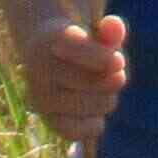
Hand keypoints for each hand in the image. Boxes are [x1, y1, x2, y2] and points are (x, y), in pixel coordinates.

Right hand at [0, 0, 122, 139]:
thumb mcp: (96, 33)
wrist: (51, 62)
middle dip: (115, 79)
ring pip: (96, 105)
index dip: (105, 58)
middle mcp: (39, 68)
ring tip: (101, 91)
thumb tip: (114, 26)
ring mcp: (40, 97)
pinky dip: (95, 124)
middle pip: (95, 81)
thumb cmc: (83, 46)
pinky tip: (93, 113)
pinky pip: (82, 131)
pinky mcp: (48, 121)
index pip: (80, 49)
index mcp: (51, 38)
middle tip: (115, 76)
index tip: (119, 61)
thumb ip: (110, 30)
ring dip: (108, 99)